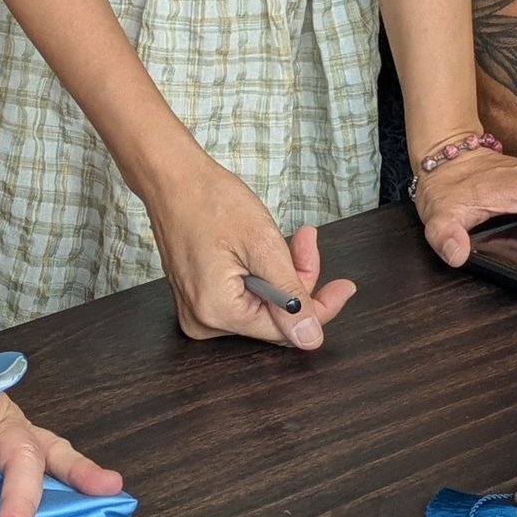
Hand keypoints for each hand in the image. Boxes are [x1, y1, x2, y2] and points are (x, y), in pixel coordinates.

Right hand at [144, 151, 354, 347]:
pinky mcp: (198, 297)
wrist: (171, 179)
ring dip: (281, 274)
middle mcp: (203, 320)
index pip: (285, 329)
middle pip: (273, 318)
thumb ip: (291, 296)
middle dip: (297, 282)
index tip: (344, 287)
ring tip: (288, 238)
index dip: (319, 306)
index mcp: (217, 311)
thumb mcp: (263, 244)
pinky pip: (243, 297)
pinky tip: (264, 248)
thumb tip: (310, 337)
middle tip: (306, 243)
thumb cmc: (208, 200)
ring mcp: (197, 310)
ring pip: (262, 305)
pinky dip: (261, 274)